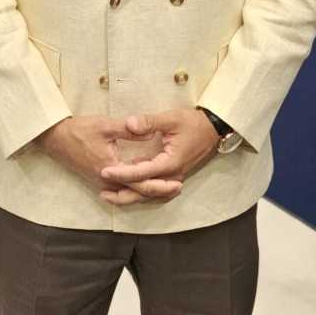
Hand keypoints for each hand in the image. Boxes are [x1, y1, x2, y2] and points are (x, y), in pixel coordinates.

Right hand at [34, 115, 182, 203]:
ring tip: (167, 188)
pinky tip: (145, 185)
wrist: (55, 138)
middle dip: (158, 191)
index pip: (140, 182)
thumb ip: (129, 130)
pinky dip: (135, 190)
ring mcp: (102, 183)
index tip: (177, 181)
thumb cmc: (79, 130)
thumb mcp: (105, 126)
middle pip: (137, 193)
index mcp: (110, 169)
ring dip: (148, 192)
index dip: (160, 183)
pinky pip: (121, 191)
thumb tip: (150, 133)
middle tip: (178, 187)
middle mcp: (107, 182)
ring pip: (129, 194)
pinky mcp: (99, 180)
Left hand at [98, 109, 218, 205]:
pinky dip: (140, 191)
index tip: (104, 171)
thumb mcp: (171, 118)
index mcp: (170, 163)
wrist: (213, 129)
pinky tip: (126, 187)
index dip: (122, 173)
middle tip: (102, 191)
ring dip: (130, 196)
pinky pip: (155, 189)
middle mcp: (172, 176)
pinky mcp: (173, 176)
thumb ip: (149, 122)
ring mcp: (174, 178)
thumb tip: (129, 124)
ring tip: (109, 194)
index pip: (141, 173)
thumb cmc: (193, 122)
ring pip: (149, 194)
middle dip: (123, 193)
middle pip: (144, 192)